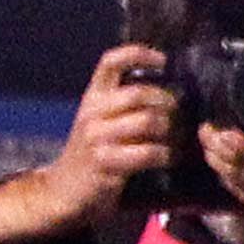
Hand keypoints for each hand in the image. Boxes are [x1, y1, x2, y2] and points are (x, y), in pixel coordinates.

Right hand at [0, 48, 177, 243]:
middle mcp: (92, 112)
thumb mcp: (103, 120)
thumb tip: (172, 89)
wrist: (65, 189)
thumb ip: (127, 103)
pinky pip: (147, 152)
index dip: (139, 54)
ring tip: (177, 139)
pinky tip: (169, 158)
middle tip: (179, 115)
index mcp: (93, 96)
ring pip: (147, 122)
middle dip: (167, 103)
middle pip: (139, 93)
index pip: (111, 61)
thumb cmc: (95, 151)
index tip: (163, 60)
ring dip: (170, 131)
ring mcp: (96, 137)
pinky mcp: (104, 162)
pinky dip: (165, 155)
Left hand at [204, 106, 243, 243]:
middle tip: (205, 132)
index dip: (227, 139)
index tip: (217, 125)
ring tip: (209, 149)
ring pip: (234, 180)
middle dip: (214, 148)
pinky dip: (228, 182)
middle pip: (235, 164)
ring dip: (217, 164)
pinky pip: (240, 196)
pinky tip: (223, 172)